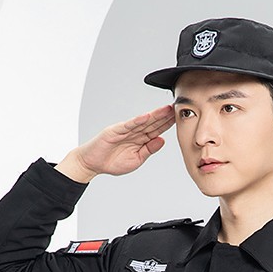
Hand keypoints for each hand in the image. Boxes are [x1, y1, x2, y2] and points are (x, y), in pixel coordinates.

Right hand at [55, 105, 175, 182]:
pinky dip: (137, 121)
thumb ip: (149, 149)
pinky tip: (146, 116)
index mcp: (140, 140)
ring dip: (155, 115)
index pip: (156, 130)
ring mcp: (125, 130)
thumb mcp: (137, 159)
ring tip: (166, 109)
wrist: (93, 163)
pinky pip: (128, 125)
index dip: (167, 124)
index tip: (178, 118)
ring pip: (143, 122)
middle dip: (165, 116)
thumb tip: (162, 140)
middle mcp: (134, 132)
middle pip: (152, 123)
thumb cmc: (113, 162)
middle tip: (177, 108)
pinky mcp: (114, 131)